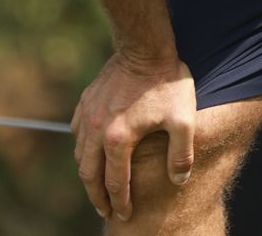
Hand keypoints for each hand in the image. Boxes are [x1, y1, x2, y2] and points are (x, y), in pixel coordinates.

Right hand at [70, 51, 195, 220]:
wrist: (145, 47)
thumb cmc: (167, 83)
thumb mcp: (184, 120)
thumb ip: (182, 155)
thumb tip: (178, 181)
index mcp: (119, 139)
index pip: (115, 182)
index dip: (120, 203)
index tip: (124, 215)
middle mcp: (97, 129)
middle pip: (89, 174)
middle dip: (97, 197)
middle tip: (105, 211)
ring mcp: (89, 114)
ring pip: (80, 154)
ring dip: (87, 174)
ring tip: (97, 186)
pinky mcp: (87, 100)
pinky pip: (77, 131)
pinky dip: (81, 148)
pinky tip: (90, 151)